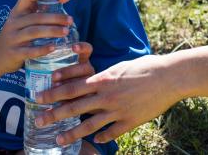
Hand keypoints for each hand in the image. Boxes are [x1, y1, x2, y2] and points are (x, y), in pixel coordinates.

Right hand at [0, 0, 74, 73]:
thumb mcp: (20, 22)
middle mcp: (13, 23)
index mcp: (16, 12)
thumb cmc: (15, 36)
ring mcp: (12, 38)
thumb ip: (35, 14)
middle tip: (71, 20)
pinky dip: (42, 49)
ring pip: (34, 32)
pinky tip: (54, 47)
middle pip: (36, 17)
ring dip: (52, 31)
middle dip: (55, 18)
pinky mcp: (14, 53)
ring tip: (66, 31)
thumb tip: (60, 5)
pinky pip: (30, 50)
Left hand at [34, 54, 180, 144]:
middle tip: (38, 121)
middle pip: (74, 107)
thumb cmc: (147, 66)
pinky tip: (95, 140)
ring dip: (71, 133)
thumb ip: (105, 75)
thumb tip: (93, 78)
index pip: (72, 88)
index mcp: (104, 80)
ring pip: (89, 125)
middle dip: (54, 115)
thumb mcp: (121, 66)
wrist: (169, 77)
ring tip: (58, 140)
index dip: (54, 93)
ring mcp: (117, 111)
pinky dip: (101, 137)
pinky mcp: (130, 121)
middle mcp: (107, 96)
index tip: (40, 97)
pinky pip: (111, 132)